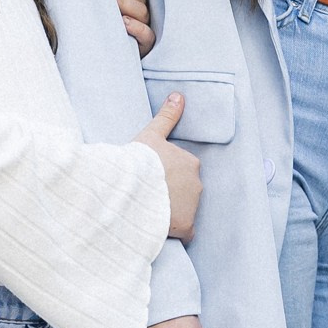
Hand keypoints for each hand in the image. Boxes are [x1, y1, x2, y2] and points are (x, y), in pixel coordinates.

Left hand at [112, 0, 153, 53]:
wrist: (108, 52)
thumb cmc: (108, 22)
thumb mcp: (109, 3)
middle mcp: (146, 9)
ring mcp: (148, 26)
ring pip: (142, 11)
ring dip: (125, 4)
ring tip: (111, 2)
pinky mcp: (146, 44)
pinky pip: (147, 35)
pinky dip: (137, 27)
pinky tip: (124, 22)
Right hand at [130, 90, 200, 240]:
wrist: (130, 190)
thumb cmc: (138, 161)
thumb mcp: (151, 135)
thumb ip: (167, 116)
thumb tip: (179, 95)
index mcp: (190, 162)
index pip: (181, 171)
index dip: (164, 176)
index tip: (149, 179)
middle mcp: (197, 184)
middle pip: (185, 191)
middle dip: (170, 194)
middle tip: (147, 195)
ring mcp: (193, 207)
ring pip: (185, 210)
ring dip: (171, 212)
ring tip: (149, 211)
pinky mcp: (186, 227)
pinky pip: (186, 232)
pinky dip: (176, 232)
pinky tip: (160, 228)